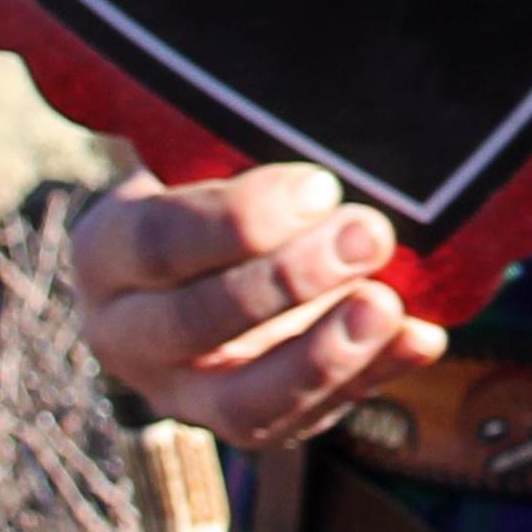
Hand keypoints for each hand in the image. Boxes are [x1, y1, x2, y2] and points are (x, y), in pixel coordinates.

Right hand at [74, 164, 446, 447]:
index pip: (158, 243)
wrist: (210, 250)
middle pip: (195, 324)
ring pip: (242, 404)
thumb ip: (241, 137)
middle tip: (368, 232)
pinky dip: (372, 378)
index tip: (321, 185)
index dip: (239, 221)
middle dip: (289, 282)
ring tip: (387, 305)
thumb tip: (322, 110)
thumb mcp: (202, 148)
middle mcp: (131, 334)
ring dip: (323, 355)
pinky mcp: (251, 421)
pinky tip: (422, 337)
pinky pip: (308, 420)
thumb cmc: (216, 174)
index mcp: (109, 251)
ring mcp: (187, 392)